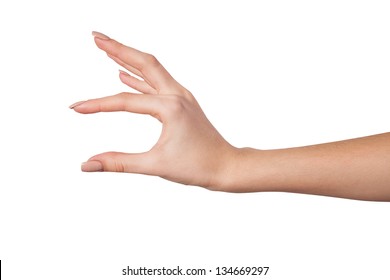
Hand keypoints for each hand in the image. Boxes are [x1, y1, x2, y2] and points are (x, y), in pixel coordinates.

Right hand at [70, 31, 236, 189]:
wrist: (226, 166)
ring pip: (152, 69)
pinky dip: (139, 76)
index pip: (126, 101)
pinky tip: (125, 74)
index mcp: (170, 107)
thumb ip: (119, 162)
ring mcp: (181, 96)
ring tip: (107, 48)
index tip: (76, 108)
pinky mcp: (182, 103)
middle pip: (144, 62)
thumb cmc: (197, 166)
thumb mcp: (156, 165)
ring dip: (129, 57)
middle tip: (95, 37)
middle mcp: (177, 95)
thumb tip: (87, 165)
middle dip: (118, 48)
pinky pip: (157, 83)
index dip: (98, 104)